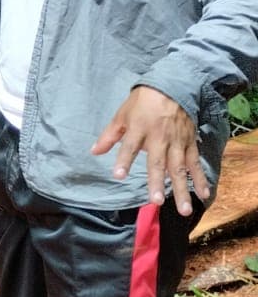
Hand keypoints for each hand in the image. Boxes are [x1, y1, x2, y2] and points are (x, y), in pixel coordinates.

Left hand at [92, 86, 209, 216]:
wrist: (174, 87)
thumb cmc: (143, 102)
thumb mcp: (122, 115)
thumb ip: (109, 135)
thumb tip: (93, 152)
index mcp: (140, 129)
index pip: (129, 147)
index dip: (124, 160)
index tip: (118, 175)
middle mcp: (160, 138)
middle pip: (158, 163)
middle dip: (157, 182)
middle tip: (156, 201)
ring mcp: (178, 142)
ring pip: (179, 169)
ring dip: (182, 189)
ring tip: (183, 209)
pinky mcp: (190, 143)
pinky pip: (195, 163)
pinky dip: (200, 179)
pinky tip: (203, 194)